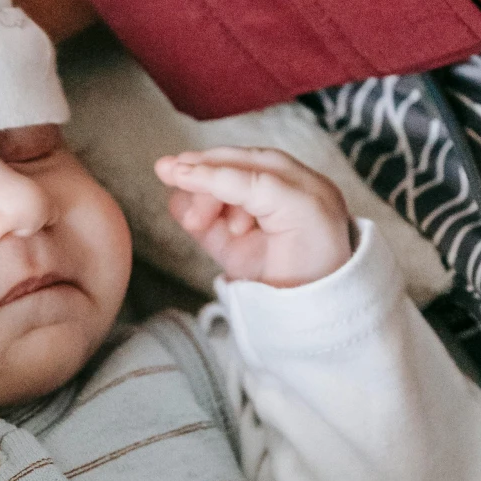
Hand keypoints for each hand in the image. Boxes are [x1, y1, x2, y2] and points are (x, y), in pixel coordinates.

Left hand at [155, 147, 353, 287]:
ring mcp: (312, 192)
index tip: (170, 169)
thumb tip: (176, 196)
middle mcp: (307, 187)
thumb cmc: (279, 287)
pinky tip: (192, 181)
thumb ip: (209, 221)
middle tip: (168, 173)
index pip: (248, 167)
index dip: (208, 165)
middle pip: (249, 161)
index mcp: (293, 194)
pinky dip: (220, 180)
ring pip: (253, 166)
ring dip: (211, 182)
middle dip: (204, 166)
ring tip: (198, 221)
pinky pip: (258, 183)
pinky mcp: (308, 205)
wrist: (308, 320)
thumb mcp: (234, 249)